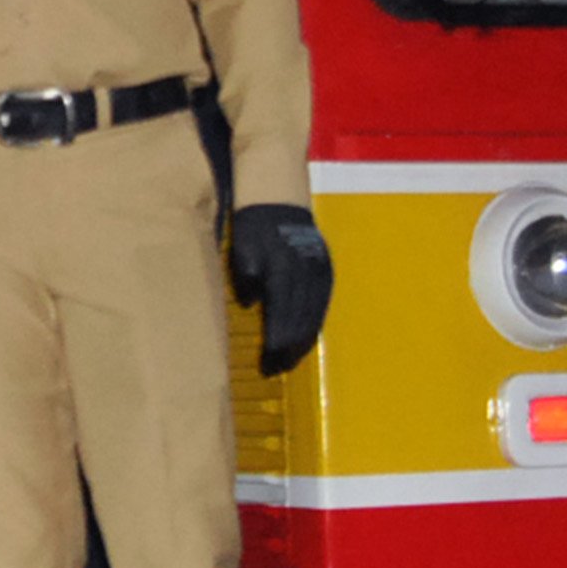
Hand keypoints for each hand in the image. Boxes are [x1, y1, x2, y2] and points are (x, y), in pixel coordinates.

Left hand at [229, 202, 332, 376]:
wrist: (278, 198)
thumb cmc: (252, 226)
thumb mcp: (241, 244)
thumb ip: (245, 272)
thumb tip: (250, 302)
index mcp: (284, 264)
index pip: (282, 310)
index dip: (276, 338)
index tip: (267, 361)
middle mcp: (307, 269)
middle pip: (300, 316)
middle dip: (289, 347)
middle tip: (276, 369)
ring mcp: (320, 269)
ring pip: (315, 312)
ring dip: (303, 340)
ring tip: (290, 361)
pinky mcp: (326, 268)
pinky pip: (323, 302)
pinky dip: (314, 323)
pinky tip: (305, 339)